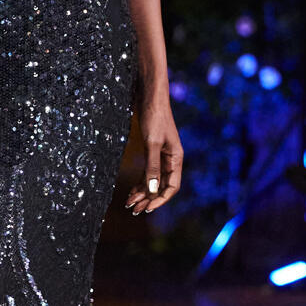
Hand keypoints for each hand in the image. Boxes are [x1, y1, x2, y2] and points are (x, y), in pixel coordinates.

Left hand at [125, 95, 182, 214]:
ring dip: (142, 193)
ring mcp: (161, 155)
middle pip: (161, 186)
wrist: (150, 96)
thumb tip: (151, 189)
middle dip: (148, 199)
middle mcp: (170, 159)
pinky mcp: (151, 150)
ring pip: (152, 180)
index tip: (147, 209)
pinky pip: (147, 172)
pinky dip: (139, 182)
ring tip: (129, 203)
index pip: (171, 187)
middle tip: (134, 210)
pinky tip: (131, 191)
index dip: (160, 200)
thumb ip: (152, 166)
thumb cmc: (154, 116)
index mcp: (176, 159)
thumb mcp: (152, 143)